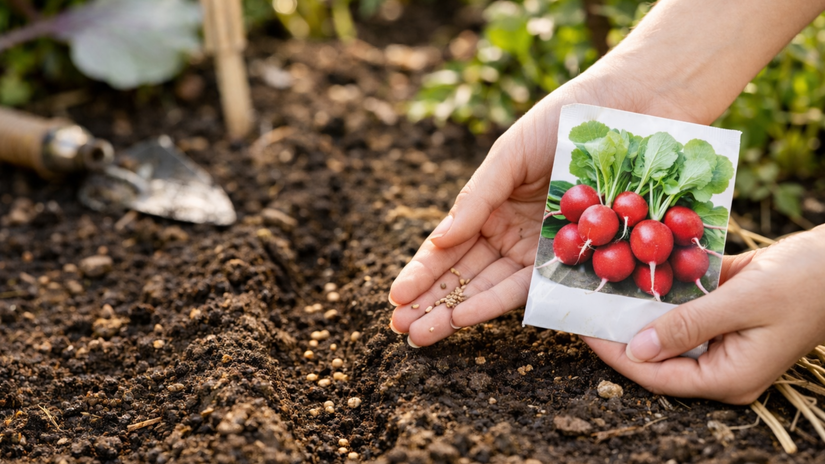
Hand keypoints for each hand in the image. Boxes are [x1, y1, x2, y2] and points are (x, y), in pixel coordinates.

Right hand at [387, 76, 656, 346]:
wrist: (626, 110)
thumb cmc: (561, 122)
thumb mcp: (510, 156)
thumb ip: (476, 199)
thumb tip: (437, 240)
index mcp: (488, 207)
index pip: (447, 247)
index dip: (421, 274)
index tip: (394, 298)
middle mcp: (509, 233)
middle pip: (464, 274)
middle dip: (432, 302)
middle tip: (401, 329)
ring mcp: (537, 250)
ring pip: (489, 287)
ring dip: (455, 311)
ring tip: (422, 333)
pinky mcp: (569, 259)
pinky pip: (529, 286)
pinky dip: (495, 302)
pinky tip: (465, 316)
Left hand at [585, 226, 824, 403]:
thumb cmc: (804, 284)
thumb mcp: (744, 303)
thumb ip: (689, 326)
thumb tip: (637, 350)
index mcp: (728, 377)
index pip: (657, 374)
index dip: (616, 353)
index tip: (583, 329)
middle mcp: (720, 364)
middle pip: (657, 354)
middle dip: (620, 330)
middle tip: (584, 306)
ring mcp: (721, 339)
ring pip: (666, 328)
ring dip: (638, 307)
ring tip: (599, 287)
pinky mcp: (723, 313)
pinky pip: (684, 305)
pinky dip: (663, 289)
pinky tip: (635, 269)